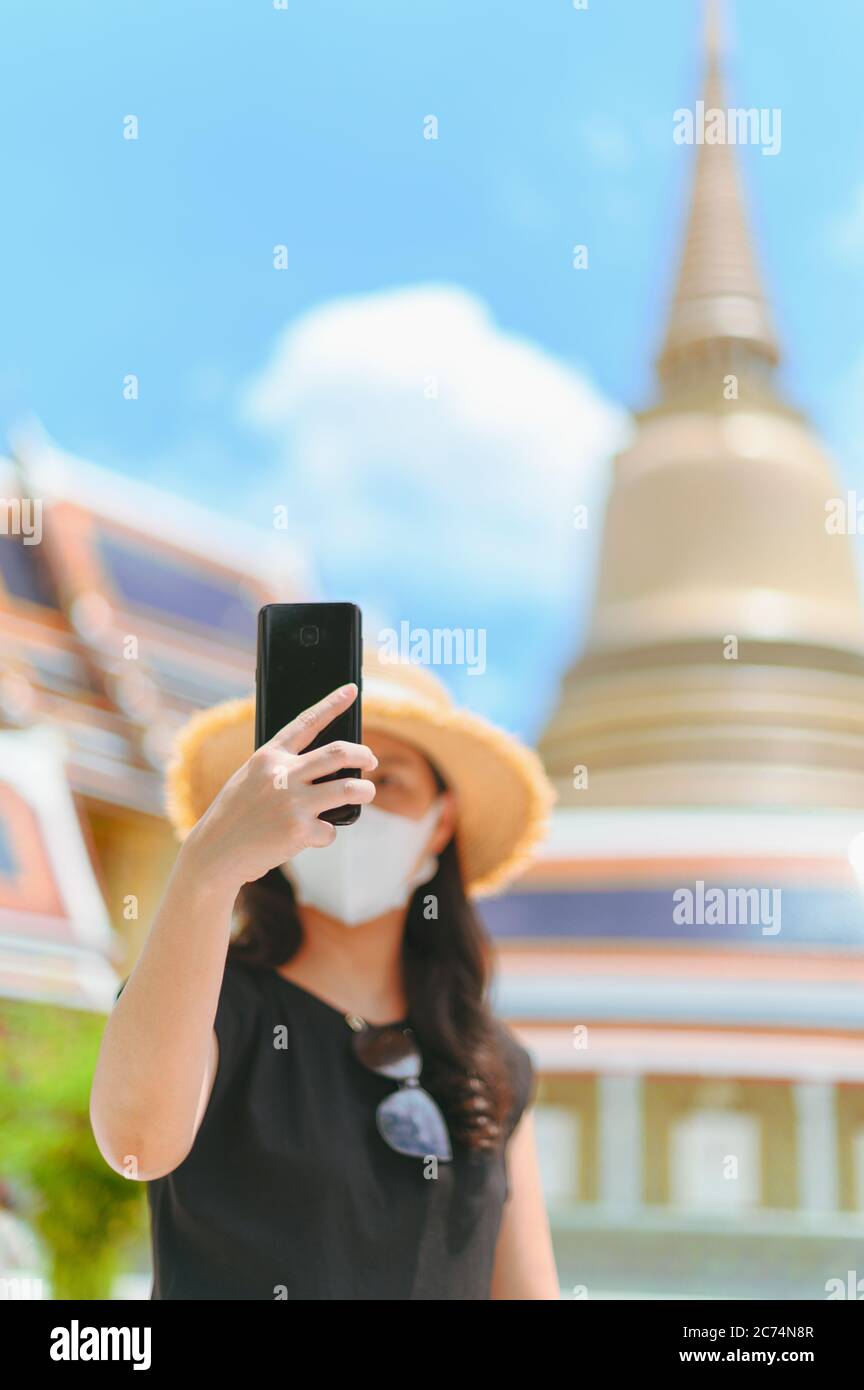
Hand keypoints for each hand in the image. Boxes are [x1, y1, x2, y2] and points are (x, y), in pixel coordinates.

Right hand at [180, 683, 375, 890]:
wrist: (214, 853)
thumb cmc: (234, 816)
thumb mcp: (249, 779)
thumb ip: (280, 769)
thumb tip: (325, 771)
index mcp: (268, 756)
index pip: (306, 722)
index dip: (332, 704)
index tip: (352, 690)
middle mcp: (282, 774)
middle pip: (339, 753)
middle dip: (363, 754)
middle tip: (371, 759)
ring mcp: (292, 802)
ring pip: (349, 788)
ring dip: (365, 790)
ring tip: (366, 792)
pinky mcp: (300, 830)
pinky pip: (330, 829)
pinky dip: (326, 833)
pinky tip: (310, 837)